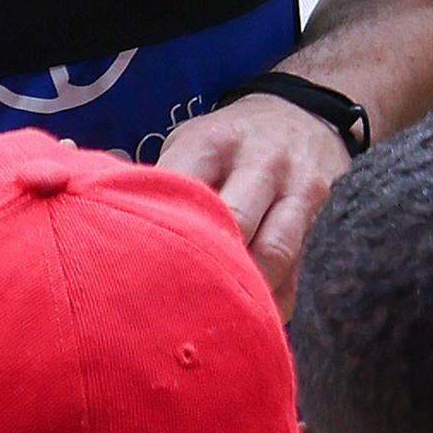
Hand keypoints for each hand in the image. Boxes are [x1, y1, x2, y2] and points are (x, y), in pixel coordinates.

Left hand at [158, 94, 355, 309]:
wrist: (305, 114)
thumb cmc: (229, 142)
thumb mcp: (191, 141)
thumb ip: (158, 183)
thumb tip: (108, 232)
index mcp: (214, 142)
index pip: (183, 192)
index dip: (160, 235)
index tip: (137, 271)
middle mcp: (263, 162)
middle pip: (235, 225)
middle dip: (205, 268)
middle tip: (173, 309)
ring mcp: (301, 189)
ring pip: (274, 253)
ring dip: (244, 291)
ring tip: (214, 318)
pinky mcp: (325, 219)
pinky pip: (300, 272)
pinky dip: (275, 302)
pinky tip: (252, 317)